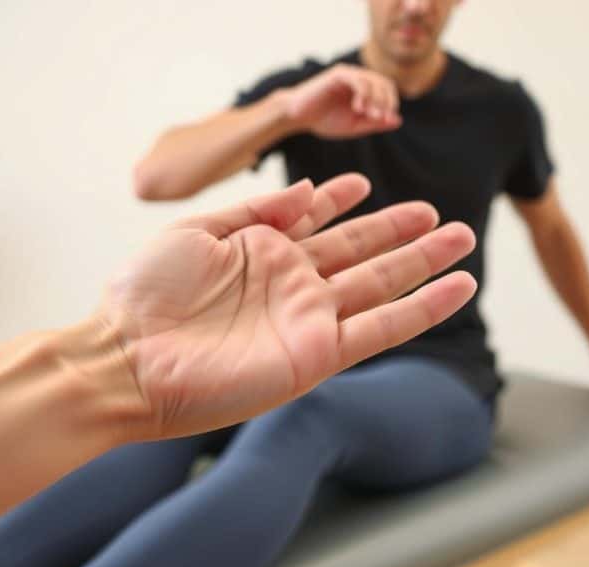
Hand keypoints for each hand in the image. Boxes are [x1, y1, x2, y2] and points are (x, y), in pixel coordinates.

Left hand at [100, 173, 475, 439]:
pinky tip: (457, 286)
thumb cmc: (146, 293)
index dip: (341, 202)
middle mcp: (291, 286)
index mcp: (260, 253)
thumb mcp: (197, 231)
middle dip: (402, 232)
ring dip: (424, 263)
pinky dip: (423, 308)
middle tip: (442, 213)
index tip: (363, 183)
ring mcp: (308, 321)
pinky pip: (383, 328)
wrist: (126, 360)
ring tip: (462, 237)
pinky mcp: (317, 356)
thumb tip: (308, 188)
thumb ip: (257, 211)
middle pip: (361, 254)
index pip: (314, 222)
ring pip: (382, 286)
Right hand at [283, 64, 401, 138]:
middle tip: (379, 118)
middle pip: (384, 83)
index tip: (385, 120)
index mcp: (364, 88)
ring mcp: (348, 74)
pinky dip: (363, 93)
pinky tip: (358, 108)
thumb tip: (397, 120)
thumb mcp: (354, 126)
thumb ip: (375, 123)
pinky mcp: (338, 74)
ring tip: (367, 115)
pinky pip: (358, 79)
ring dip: (374, 99)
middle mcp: (358, 77)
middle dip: (385, 102)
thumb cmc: (324, 120)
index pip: (387, 89)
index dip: (391, 103)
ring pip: (372, 81)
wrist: (298, 116)